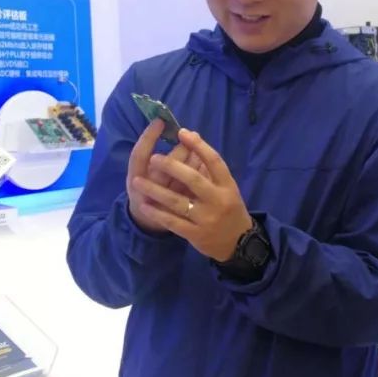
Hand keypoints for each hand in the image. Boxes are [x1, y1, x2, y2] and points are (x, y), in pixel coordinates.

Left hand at [132, 129, 252, 260]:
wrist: (239, 244)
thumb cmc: (229, 208)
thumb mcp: (227, 188)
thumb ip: (211, 169)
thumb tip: (192, 141)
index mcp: (227, 185)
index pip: (214, 161)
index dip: (198, 145)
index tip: (182, 132)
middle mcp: (218, 200)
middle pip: (193, 179)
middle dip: (172, 167)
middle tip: (154, 158)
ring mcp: (206, 218)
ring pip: (177, 201)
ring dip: (155, 190)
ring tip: (138, 181)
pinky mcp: (196, 234)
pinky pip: (173, 222)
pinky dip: (157, 213)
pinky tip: (144, 205)